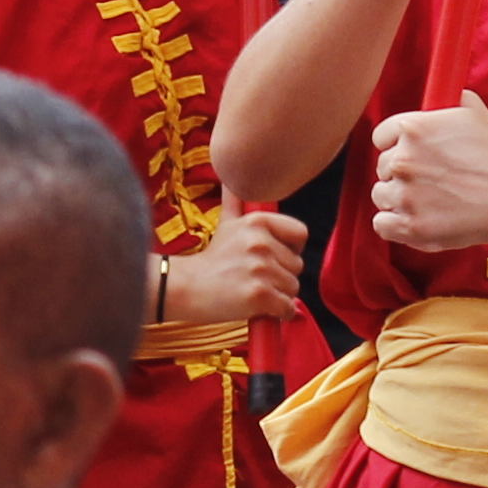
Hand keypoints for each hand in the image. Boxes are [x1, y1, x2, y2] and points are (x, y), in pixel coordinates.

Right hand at [158, 210, 308, 333]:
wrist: (187, 288)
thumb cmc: (211, 260)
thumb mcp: (225, 223)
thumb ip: (236, 200)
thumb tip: (231, 175)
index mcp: (257, 221)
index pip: (300, 233)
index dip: (291, 247)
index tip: (273, 255)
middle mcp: (261, 242)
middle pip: (298, 265)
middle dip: (281, 275)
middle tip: (254, 276)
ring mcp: (261, 269)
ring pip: (293, 288)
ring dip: (278, 295)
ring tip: (252, 289)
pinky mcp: (259, 295)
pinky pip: (287, 308)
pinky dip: (276, 313)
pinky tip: (257, 306)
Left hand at [367, 91, 487, 258]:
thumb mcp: (472, 110)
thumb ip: (446, 97)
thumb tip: (439, 88)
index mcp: (412, 128)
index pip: (381, 137)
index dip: (395, 145)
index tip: (409, 154)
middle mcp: (403, 160)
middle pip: (382, 167)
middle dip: (401, 173)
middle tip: (427, 180)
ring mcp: (406, 195)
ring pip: (381, 195)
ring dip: (397, 198)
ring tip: (426, 201)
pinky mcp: (412, 225)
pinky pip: (382, 224)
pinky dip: (394, 224)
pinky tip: (413, 219)